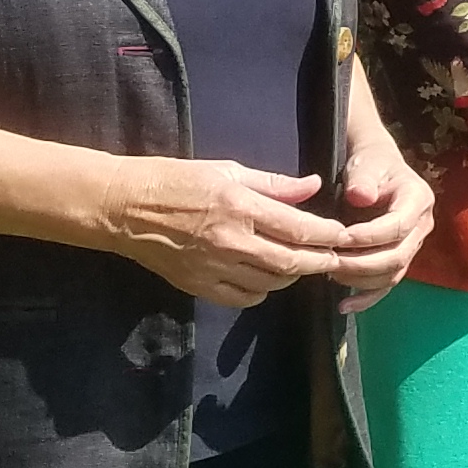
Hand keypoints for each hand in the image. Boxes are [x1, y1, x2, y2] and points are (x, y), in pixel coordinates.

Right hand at [106, 156, 390, 308]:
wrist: (123, 208)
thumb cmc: (175, 180)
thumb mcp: (226, 170)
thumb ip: (274, 184)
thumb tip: (313, 186)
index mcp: (239, 206)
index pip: (297, 228)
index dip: (327, 235)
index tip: (344, 235)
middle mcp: (231, 241)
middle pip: (290, 263)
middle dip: (318, 262)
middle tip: (334, 258)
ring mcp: (214, 267)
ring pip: (270, 283)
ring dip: (292, 277)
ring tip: (302, 265)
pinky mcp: (199, 286)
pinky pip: (243, 297)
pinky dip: (262, 291)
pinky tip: (267, 278)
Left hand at [323, 110, 436, 309]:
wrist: (376, 168)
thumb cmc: (370, 163)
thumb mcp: (366, 163)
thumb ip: (363, 179)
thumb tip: (360, 198)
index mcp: (418, 199)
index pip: (397, 226)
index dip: (369, 236)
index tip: (339, 238)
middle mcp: (422, 226)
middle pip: (397, 256)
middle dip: (362, 264)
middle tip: (330, 262)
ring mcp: (413, 246)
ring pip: (391, 274)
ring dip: (360, 279)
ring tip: (331, 272)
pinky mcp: (399, 260)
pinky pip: (387, 285)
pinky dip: (367, 298)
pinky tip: (345, 306)